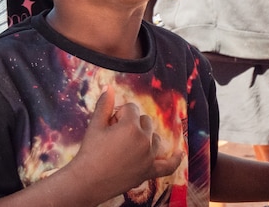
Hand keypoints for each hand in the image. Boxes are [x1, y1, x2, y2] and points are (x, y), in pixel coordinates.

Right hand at [66, 87, 182, 203]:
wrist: (88, 181)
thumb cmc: (90, 153)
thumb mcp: (95, 125)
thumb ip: (104, 104)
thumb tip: (109, 88)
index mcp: (131, 126)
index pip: (131, 109)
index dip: (119, 114)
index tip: (110, 123)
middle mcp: (144, 140)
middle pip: (144, 121)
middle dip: (132, 123)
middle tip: (115, 135)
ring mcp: (149, 157)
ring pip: (154, 138)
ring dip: (145, 137)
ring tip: (126, 145)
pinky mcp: (149, 172)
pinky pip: (168, 165)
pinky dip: (174, 159)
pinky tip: (179, 153)